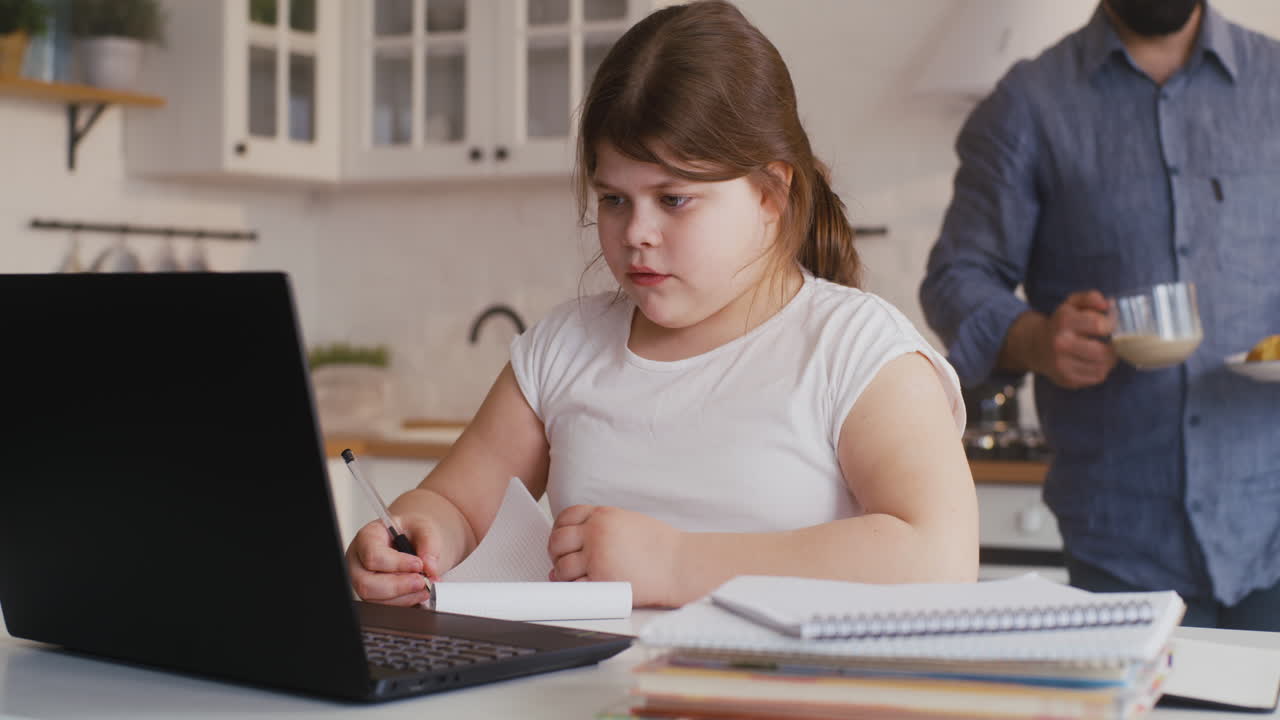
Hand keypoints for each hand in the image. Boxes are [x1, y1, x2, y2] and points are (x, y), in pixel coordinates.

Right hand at [346, 515, 449, 606]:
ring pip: (374, 599)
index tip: (418, 564)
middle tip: (422, 582)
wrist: (415, 538)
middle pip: (366, 583)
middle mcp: (359, 561)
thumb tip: (429, 567)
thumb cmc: (412, 531)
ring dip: (404, 597)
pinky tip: (418, 593)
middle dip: (398, 586)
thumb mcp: (423, 528)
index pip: (373, 555)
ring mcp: (364, 580)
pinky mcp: (374, 594)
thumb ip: (429, 544)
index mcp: (367, 538)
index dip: (397, 564)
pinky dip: (405, 602)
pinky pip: (384, 606)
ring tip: (425, 588)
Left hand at [547, 505, 683, 606]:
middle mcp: (596, 533)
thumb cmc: (661, 545)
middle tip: (565, 561)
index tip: (564, 540)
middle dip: (557, 553)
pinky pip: (574, 587)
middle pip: (557, 541)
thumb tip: (578, 540)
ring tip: (575, 577)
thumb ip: (602, 525)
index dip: (560, 530)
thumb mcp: (628, 521)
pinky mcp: (601, 581)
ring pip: (562, 567)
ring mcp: (597, 557)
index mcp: (603, 515)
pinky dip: (574, 589)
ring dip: (563, 574)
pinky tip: (583, 588)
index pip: (566, 517)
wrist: (679, 565)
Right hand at [1033, 290, 1116, 388]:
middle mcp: (1060, 344)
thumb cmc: (1060, 323)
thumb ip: (1090, 298)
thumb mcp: (1071, 304)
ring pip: (1102, 368)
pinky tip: (1096, 362)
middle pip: (1103, 353)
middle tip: (1114, 343)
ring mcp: (1062, 365)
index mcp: (1063, 322)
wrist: (1034, 346)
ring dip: (1110, 360)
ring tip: (1106, 352)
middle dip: (1114, 348)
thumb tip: (1108, 304)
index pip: (1100, 325)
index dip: (1112, 324)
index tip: (1111, 324)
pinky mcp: (1066, 379)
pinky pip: (1096, 377)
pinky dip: (1101, 370)